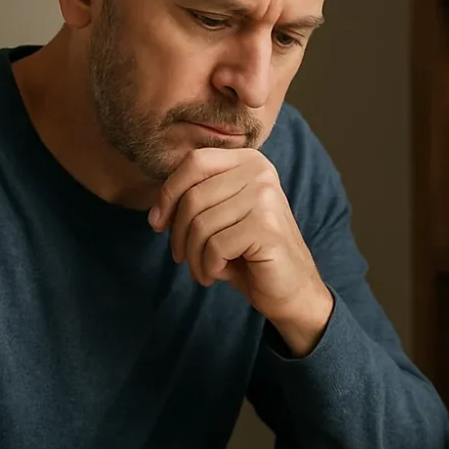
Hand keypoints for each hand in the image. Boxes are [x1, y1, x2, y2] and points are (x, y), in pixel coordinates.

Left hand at [148, 148, 332, 355]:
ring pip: (201, 225)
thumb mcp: (221, 216)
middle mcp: (261, 173)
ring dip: (193, 256)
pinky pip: (215, 246)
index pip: (195, 162)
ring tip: (203, 269)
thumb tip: (156, 210)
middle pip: (193, 197)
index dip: (168, 193)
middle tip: (182, 257)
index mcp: (249, 161)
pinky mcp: (266, 228)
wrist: (291, 288)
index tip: (158, 223)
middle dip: (179, 234)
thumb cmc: (250, 253)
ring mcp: (266, 199)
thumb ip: (196, 198)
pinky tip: (218, 274)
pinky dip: (209, 267)